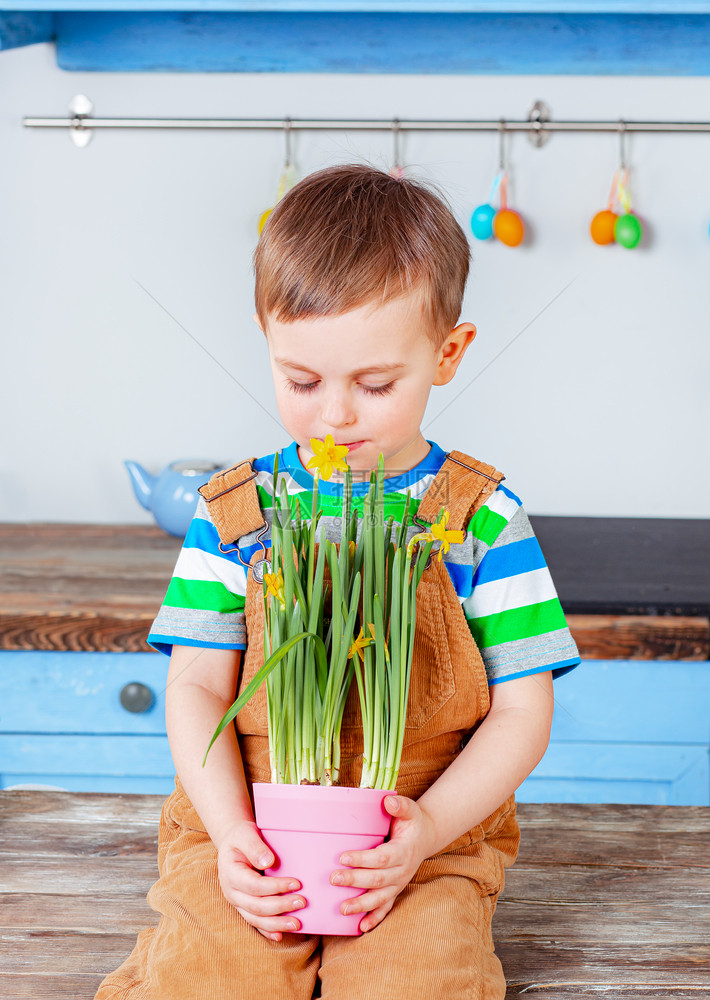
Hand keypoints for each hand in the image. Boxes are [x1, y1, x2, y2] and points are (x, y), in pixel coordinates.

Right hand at [216, 819, 305, 941]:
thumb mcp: (245, 834)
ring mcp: (236, 902)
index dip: (276, 887)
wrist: (232, 842)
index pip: (254, 886)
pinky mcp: (243, 907)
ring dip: (277, 923)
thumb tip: (268, 862)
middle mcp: (231, 892)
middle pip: (256, 906)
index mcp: (230, 874)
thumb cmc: (241, 837)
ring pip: (255, 919)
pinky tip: (280, 936)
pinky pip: (254, 922)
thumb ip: (255, 847)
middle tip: (303, 902)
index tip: (296, 883)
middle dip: (281, 906)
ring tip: (297, 924)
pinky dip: (267, 931)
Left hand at [329, 795, 435, 932]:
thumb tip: (387, 801)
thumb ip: (400, 805)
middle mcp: (402, 870)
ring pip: (380, 898)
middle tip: (333, 878)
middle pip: (377, 879)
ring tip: (342, 909)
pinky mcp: (395, 890)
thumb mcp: (411, 810)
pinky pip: (386, 908)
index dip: (363, 859)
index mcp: (403, 850)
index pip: (382, 858)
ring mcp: (399, 883)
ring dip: (361, 905)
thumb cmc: (413, 822)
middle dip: (355, 881)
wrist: (426, 837)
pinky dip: (374, 919)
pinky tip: (361, 928)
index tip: (343, 857)